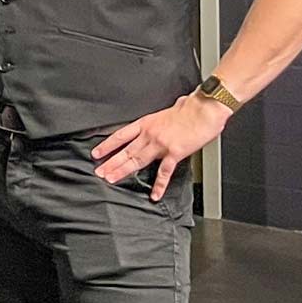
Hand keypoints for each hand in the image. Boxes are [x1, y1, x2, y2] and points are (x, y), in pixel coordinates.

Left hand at [93, 92, 230, 199]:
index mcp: (146, 123)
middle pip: (125, 151)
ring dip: (123, 171)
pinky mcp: (175, 153)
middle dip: (110, 163)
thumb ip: (158, 120)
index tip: (96, 153)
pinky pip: (164, 172)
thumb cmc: (190, 108)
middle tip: (99, 172)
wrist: (204, 109)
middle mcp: (149, 134)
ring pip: (137, 161)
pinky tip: (154, 194)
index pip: (120, 136)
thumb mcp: (165, 111)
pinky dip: (159, 185)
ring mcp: (161, 145)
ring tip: (111, 179)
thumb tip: (156, 122)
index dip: (107, 146)